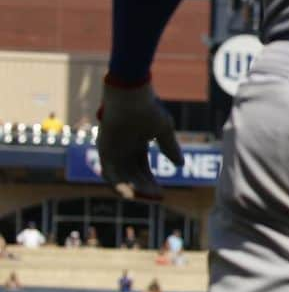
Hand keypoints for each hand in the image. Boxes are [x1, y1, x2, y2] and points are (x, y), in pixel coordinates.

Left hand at [96, 80, 183, 200]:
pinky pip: (109, 173)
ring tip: (148, 196)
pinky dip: (118, 185)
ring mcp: (112, 150)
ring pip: (121, 177)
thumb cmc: (148, 107)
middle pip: (133, 176)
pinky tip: (131, 193)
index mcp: (136, 144)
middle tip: (158, 197)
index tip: (162, 193)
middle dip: (145, 188)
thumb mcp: (164, 130)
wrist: (131, 93)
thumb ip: (170, 148)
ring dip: (134, 189)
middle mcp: (123, 149)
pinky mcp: (104, 149)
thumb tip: (180, 165)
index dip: (152, 182)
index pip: (143, 169)